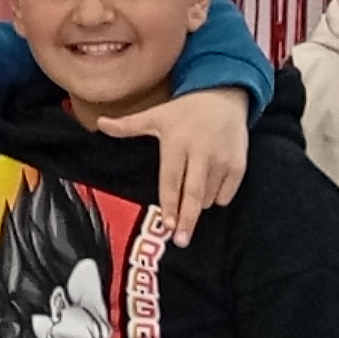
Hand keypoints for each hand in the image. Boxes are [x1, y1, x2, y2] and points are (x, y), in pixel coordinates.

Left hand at [100, 82, 251, 244]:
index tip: (167, 225)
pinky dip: (217, 198)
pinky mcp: (239, 165)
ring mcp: (222, 160)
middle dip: (187, 219)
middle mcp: (201, 153)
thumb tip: (99, 124)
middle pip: (193, 193)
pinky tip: (210, 189)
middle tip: (181, 241)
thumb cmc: (185, 110)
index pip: (172, 180)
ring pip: (209, 196)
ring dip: (199, 205)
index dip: (170, 204)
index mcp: (178, 142)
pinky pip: (227, 194)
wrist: (224, 97)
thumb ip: (128, 125)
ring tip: (192, 197)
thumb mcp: (156, 115)